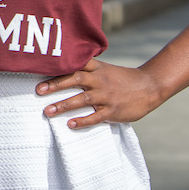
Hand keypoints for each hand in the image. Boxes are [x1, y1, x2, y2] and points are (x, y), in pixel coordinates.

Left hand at [35, 59, 164, 128]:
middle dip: (55, 85)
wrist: (149, 86)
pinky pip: (96, 117)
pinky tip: (70, 124)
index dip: (59, 67)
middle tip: (38, 90)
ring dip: (64, 105)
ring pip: (82, 100)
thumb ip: (87, 70)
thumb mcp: (104, 69)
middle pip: (75, 80)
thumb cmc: (122, 78)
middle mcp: (100, 80)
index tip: (41, 69)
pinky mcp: (113, 111)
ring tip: (47, 111)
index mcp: (96, 68)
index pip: (75, 64)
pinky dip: (83, 121)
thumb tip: (62, 72)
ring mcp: (106, 96)